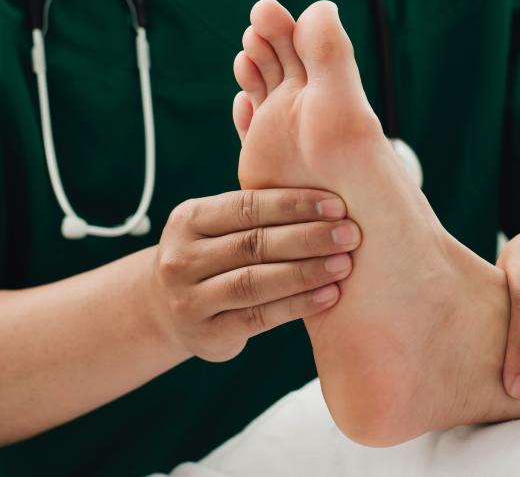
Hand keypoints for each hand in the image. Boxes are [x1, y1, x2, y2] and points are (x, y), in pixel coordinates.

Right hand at [150, 189, 360, 361]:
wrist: (169, 311)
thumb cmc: (213, 257)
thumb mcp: (217, 226)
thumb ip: (256, 207)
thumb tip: (325, 186)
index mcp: (189, 219)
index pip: (246, 206)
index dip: (294, 204)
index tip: (337, 206)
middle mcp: (183, 257)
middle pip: (254, 243)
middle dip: (309, 237)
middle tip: (350, 234)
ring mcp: (190, 299)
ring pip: (255, 282)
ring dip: (306, 272)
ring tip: (345, 265)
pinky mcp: (208, 333)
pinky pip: (259, 317)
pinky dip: (297, 305)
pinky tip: (329, 295)